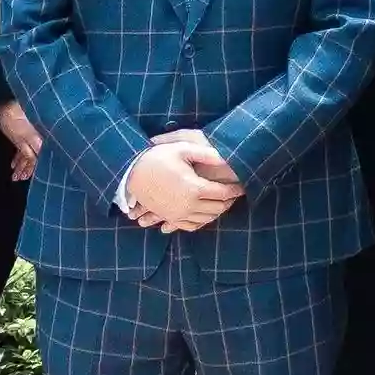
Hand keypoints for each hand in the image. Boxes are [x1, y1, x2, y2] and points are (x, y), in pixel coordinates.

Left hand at [0, 100, 42, 183]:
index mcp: (41, 138)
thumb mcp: (21, 137)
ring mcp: (31, 134)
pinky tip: (13, 164)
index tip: (26, 178)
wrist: (3, 100)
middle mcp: (39, 137)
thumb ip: (30, 151)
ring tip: (14, 175)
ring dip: (22, 164)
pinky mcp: (24, 132)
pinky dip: (19, 156)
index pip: (40, 157)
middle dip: (26, 169)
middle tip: (18, 179)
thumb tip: (38, 163)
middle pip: (34, 156)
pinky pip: (24, 147)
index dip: (33, 169)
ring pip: (28, 153)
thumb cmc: (13, 119)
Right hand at [125, 139, 243, 232]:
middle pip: (217, 208)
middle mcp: (189, 206)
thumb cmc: (158, 157)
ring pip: (207, 218)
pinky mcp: (170, 218)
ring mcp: (179, 214)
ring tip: (224, 201)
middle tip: (235, 193)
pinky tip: (206, 213)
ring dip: (218, 211)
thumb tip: (226, 157)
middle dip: (229, 201)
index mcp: (195, 189)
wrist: (132, 172)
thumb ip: (206, 154)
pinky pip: (192, 225)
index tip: (242, 184)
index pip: (223, 194)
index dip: (235, 190)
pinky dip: (203, 220)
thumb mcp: (183, 149)